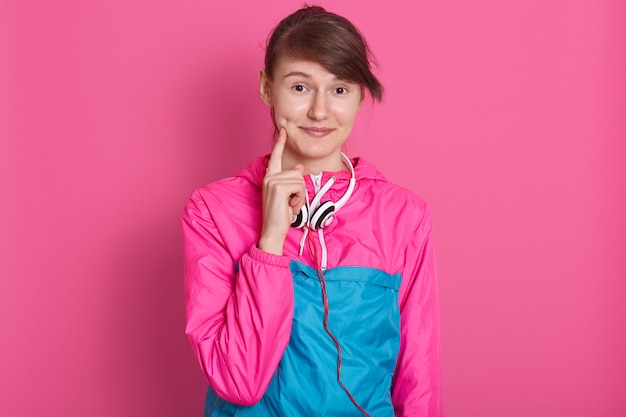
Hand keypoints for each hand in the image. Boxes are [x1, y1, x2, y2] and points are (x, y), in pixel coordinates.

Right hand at [258, 128, 304, 255]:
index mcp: (270, 177)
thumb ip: (291, 180)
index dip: (280, 143)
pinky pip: (300, 187)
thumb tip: (299, 167)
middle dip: (300, 189)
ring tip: (290, 205)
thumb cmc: (281, 215)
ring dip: (300, 195)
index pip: (276, 156)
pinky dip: (299, 199)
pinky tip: (290, 207)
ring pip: (300, 179)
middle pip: (297, 172)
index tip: (283, 130)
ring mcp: (272, 181)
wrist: (273, 230)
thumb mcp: (288, 195)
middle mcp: (269, 177)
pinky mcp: (278, 187)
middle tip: (290, 202)